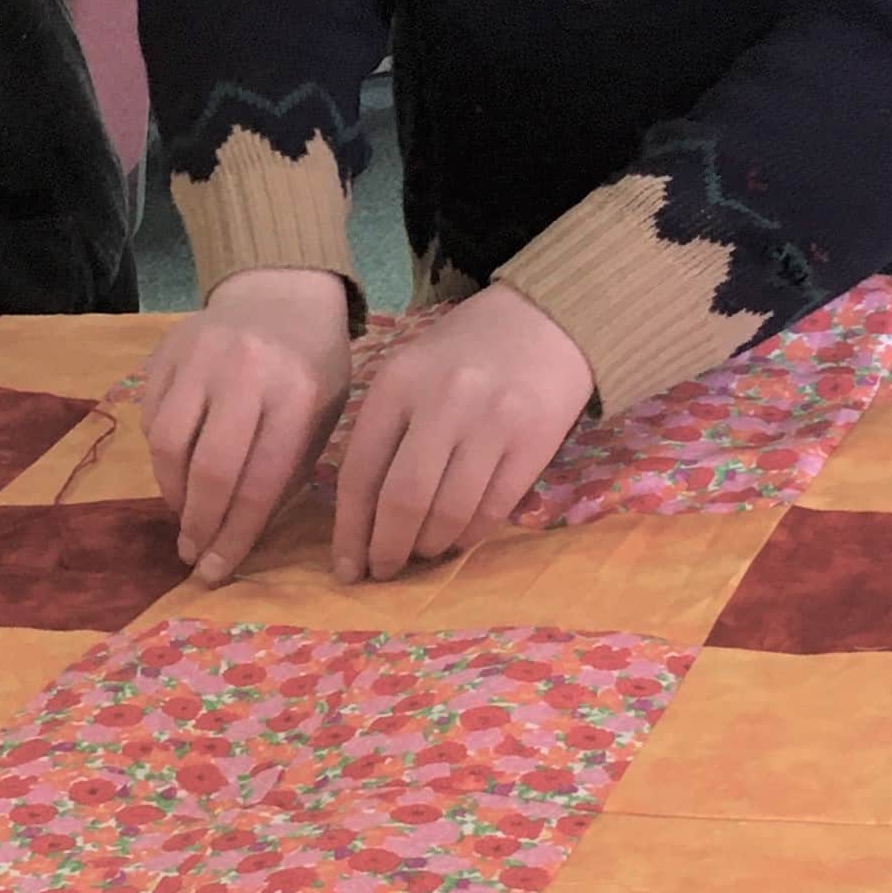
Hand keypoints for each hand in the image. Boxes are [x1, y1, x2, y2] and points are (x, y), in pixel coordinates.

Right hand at [142, 270, 353, 585]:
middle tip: (193, 552)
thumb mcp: (321, 418)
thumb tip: (236, 537)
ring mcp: (199, 356)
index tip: (216, 570)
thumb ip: (287, 471)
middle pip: (209, 468)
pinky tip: (178, 467)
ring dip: (171, 492)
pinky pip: (151, 417)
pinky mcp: (165, 350)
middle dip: (198, 522)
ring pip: (167, 444)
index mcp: (296, 394)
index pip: (259, 482)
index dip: (234, 535)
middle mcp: (245, 372)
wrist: (280, 293)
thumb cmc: (311, 368)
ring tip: (183, 513)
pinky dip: (161, 453)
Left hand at [331, 284, 591, 582]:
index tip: (345, 567)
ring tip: (422, 551)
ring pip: (449, 513)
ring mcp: (492, 423)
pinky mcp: (534, 444)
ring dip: (429, 546)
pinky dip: (469, 535)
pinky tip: (458, 536)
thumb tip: (359, 519)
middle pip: (403, 499)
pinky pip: (492, 510)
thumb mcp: (408, 373)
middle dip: (387, 548)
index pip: (360, 471)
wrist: (546, 321)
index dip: (349, 529)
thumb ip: (382, 432)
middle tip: (382, 571)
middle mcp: (443, 401)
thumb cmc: (463, 353)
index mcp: (398, 383)